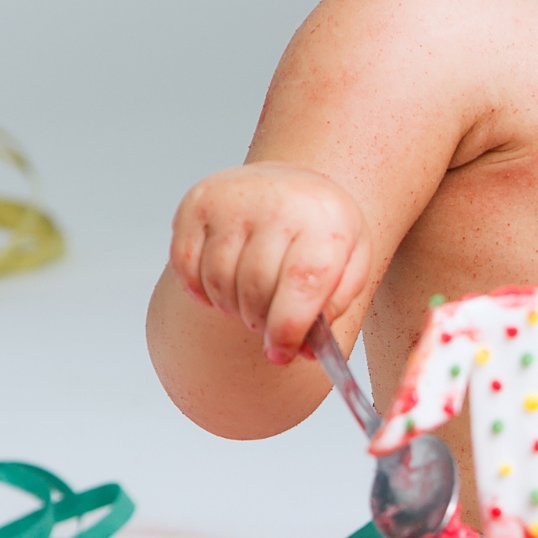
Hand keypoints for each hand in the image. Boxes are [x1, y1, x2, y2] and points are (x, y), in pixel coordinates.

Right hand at [168, 163, 370, 365]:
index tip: (281, 353)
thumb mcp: (351, 262)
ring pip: (218, 281)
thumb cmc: (322, 230)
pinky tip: (224, 282)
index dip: (288, 328)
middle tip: (268, 324)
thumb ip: (334, 307)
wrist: (294, 184)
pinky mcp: (197, 202)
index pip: (302, 282)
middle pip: (256, 287)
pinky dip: (201, 288)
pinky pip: (186, 266)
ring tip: (251, 299)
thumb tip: (303, 350)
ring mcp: (232, 199)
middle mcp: (277, 203)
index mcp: (324, 220)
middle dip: (260, 320)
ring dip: (232, 305)